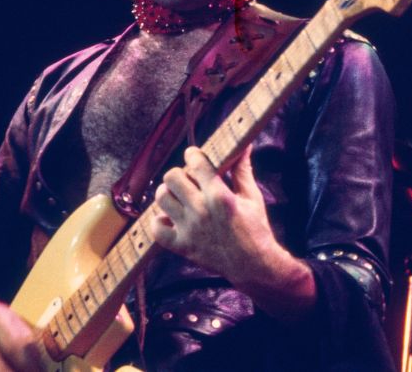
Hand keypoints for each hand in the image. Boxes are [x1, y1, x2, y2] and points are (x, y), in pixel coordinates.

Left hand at [149, 147, 315, 319]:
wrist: (253, 265)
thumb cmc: (256, 229)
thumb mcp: (252, 197)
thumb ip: (242, 170)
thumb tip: (244, 146)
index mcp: (219, 196)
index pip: (195, 163)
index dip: (192, 155)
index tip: (194, 156)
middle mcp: (200, 210)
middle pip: (172, 177)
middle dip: (180, 174)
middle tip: (188, 180)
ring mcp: (188, 229)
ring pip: (161, 198)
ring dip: (169, 194)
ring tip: (179, 198)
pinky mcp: (181, 246)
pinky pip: (156, 228)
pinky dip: (160, 221)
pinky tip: (172, 218)